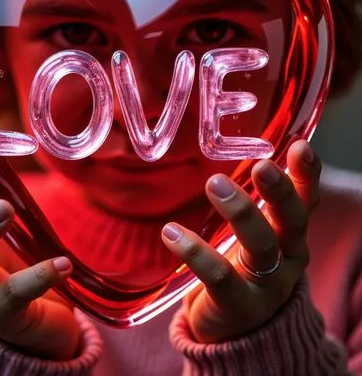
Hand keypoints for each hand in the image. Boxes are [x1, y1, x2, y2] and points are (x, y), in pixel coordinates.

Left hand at [161, 140, 319, 342]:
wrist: (239, 330)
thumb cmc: (245, 270)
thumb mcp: (257, 237)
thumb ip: (257, 206)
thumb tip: (243, 155)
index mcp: (291, 237)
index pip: (306, 203)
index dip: (306, 176)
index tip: (300, 147)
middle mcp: (288, 259)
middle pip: (292, 222)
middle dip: (279, 193)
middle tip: (261, 166)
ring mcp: (266, 286)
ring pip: (261, 247)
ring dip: (241, 213)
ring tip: (214, 184)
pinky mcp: (237, 304)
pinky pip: (218, 276)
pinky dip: (194, 252)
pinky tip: (170, 232)